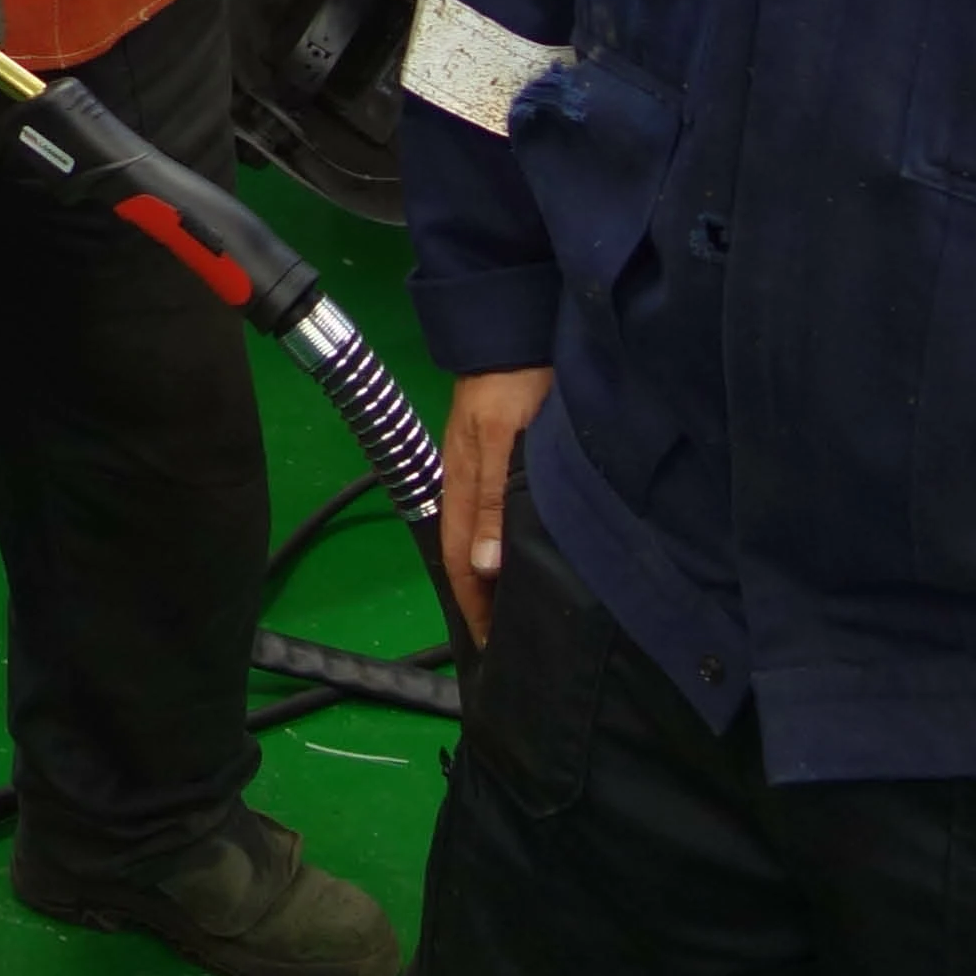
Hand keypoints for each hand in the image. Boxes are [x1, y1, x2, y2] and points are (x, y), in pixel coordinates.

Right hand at [439, 366, 547, 643]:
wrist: (513, 329)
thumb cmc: (515, 383)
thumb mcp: (507, 441)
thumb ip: (497, 501)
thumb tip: (485, 568)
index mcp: (461, 485)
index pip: (458, 560)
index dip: (473, 604)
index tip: (490, 646)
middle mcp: (464, 483)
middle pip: (464, 554)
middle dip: (479, 599)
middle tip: (505, 640)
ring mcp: (478, 469)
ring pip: (476, 536)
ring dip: (489, 575)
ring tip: (512, 608)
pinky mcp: (495, 456)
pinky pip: (489, 515)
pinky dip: (497, 545)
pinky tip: (517, 553)